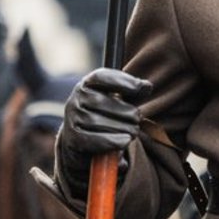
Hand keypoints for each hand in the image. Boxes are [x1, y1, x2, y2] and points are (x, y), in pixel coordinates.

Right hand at [58, 68, 153, 185]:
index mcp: (87, 84)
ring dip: (120, 128)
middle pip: (101, 102)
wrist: (83, 139)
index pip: (102, 77)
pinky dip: (111, 141)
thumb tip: (147, 87)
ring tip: (134, 131)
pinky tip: (125, 141)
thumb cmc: (106, 114)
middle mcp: (75, 99)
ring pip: (97, 122)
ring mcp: (72, 118)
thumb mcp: (118, 100)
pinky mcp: (73, 138)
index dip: (122, 81)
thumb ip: (133, 92)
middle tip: (138, 119)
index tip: (141, 87)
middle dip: (125, 111)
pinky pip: (92, 139)